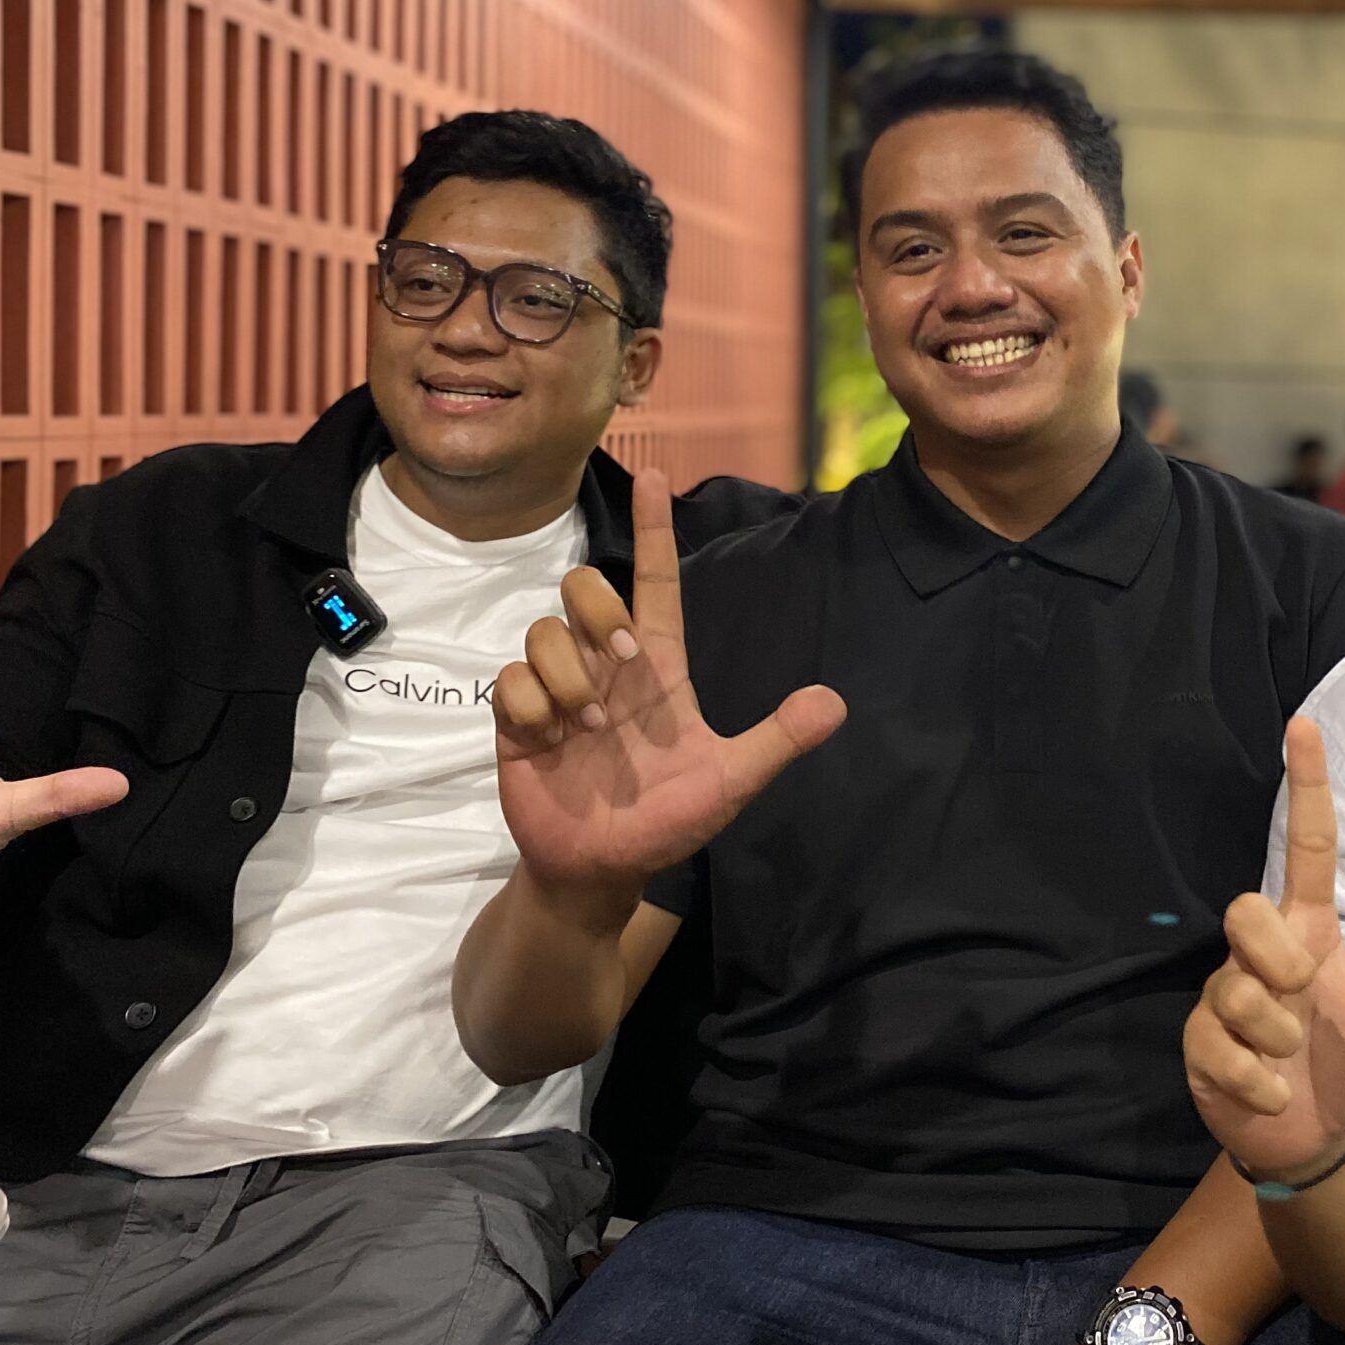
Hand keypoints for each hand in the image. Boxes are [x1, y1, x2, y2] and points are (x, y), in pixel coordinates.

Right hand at [492, 470, 845, 904]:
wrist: (602, 870)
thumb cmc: (667, 820)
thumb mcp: (730, 782)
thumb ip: (776, 742)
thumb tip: (835, 704)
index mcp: (657, 667)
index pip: (655, 583)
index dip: (654, 529)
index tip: (653, 475)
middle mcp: (605, 665)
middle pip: (585, 586)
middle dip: (598, 616)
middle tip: (620, 671)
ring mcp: (557, 688)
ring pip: (542, 630)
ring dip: (566, 676)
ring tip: (583, 729)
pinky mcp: (517, 719)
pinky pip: (508, 678)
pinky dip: (528, 705)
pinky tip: (547, 739)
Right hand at [1183, 716, 1344, 1181]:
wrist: (1312, 1135)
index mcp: (1309, 933)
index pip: (1309, 847)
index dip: (1308, 786)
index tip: (1306, 725)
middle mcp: (1261, 956)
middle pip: (1248, 908)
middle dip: (1276, 958)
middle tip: (1303, 996)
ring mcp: (1224, 998)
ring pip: (1237, 989)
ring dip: (1278, 1036)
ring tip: (1292, 1059)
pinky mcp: (1199, 1045)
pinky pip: (1220, 1047)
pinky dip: (1257, 1080)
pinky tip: (1271, 1093)